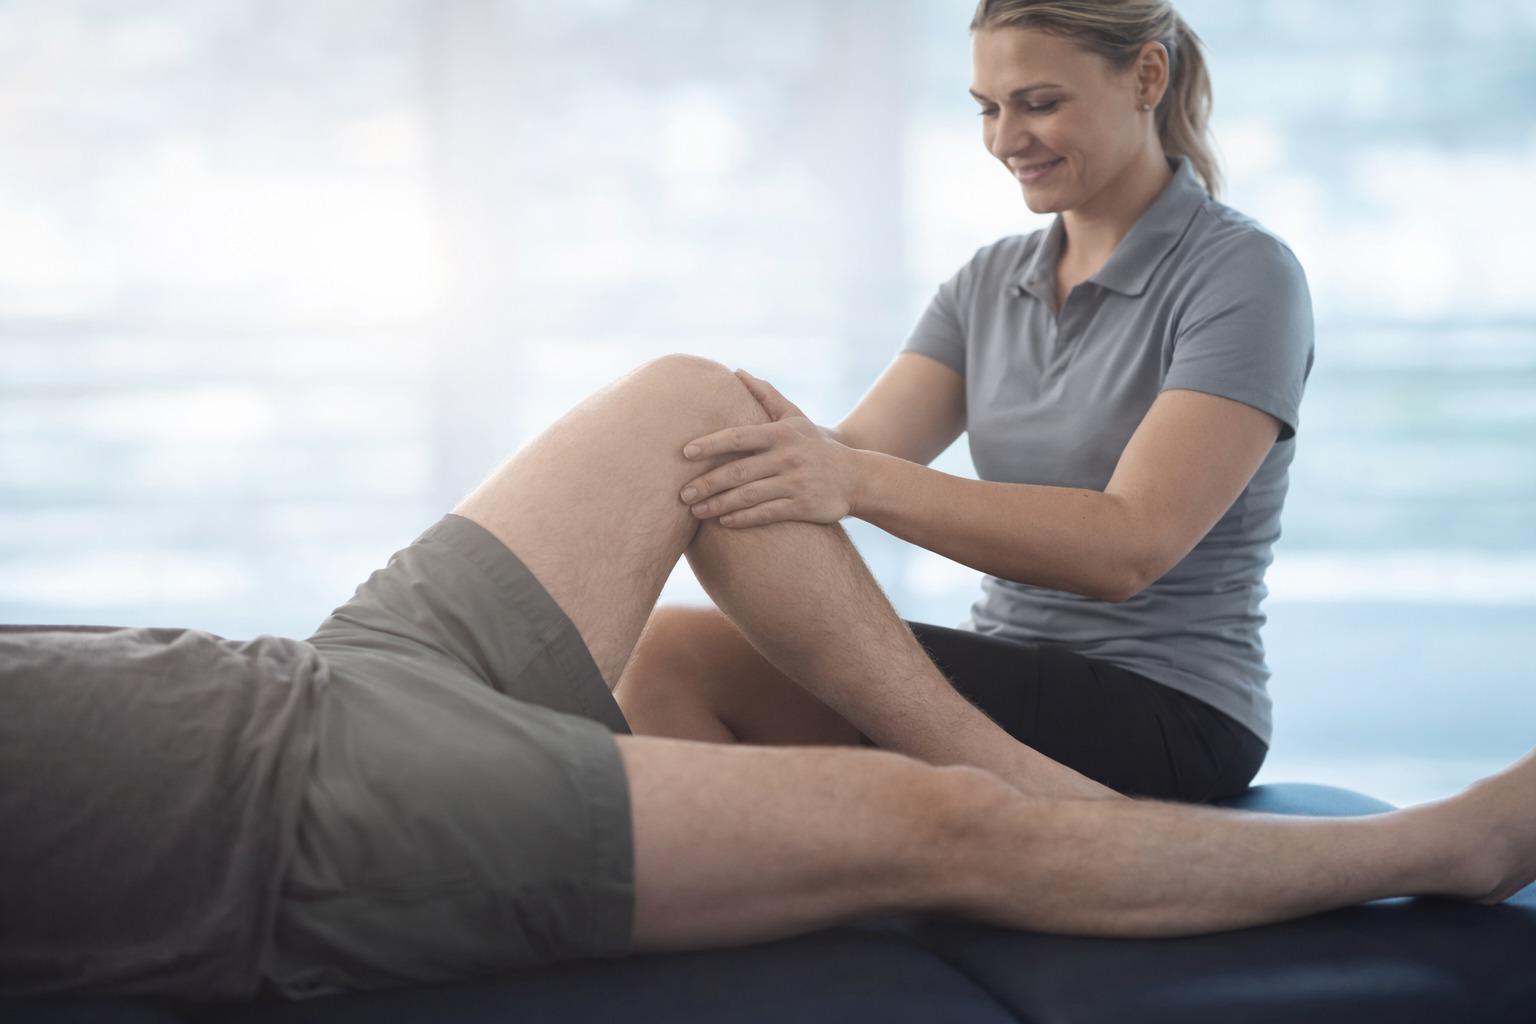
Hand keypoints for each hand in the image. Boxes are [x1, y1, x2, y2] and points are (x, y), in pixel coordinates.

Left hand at [679, 370, 860, 527]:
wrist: (857, 477)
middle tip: (681, 494)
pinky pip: (765, 514)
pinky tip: (723, 521)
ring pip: (747, 496)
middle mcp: (787, 457)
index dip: (710, 444)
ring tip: (695, 511)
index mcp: (780, 434)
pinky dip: (742, 518)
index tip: (685, 453)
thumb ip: (766, 395)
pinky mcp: (802, 506)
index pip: (738, 437)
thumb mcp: (795, 418)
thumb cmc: (817, 446)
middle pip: (737, 471)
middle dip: (706, 483)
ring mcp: (795, 482)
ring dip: (718, 505)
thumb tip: (737, 372)